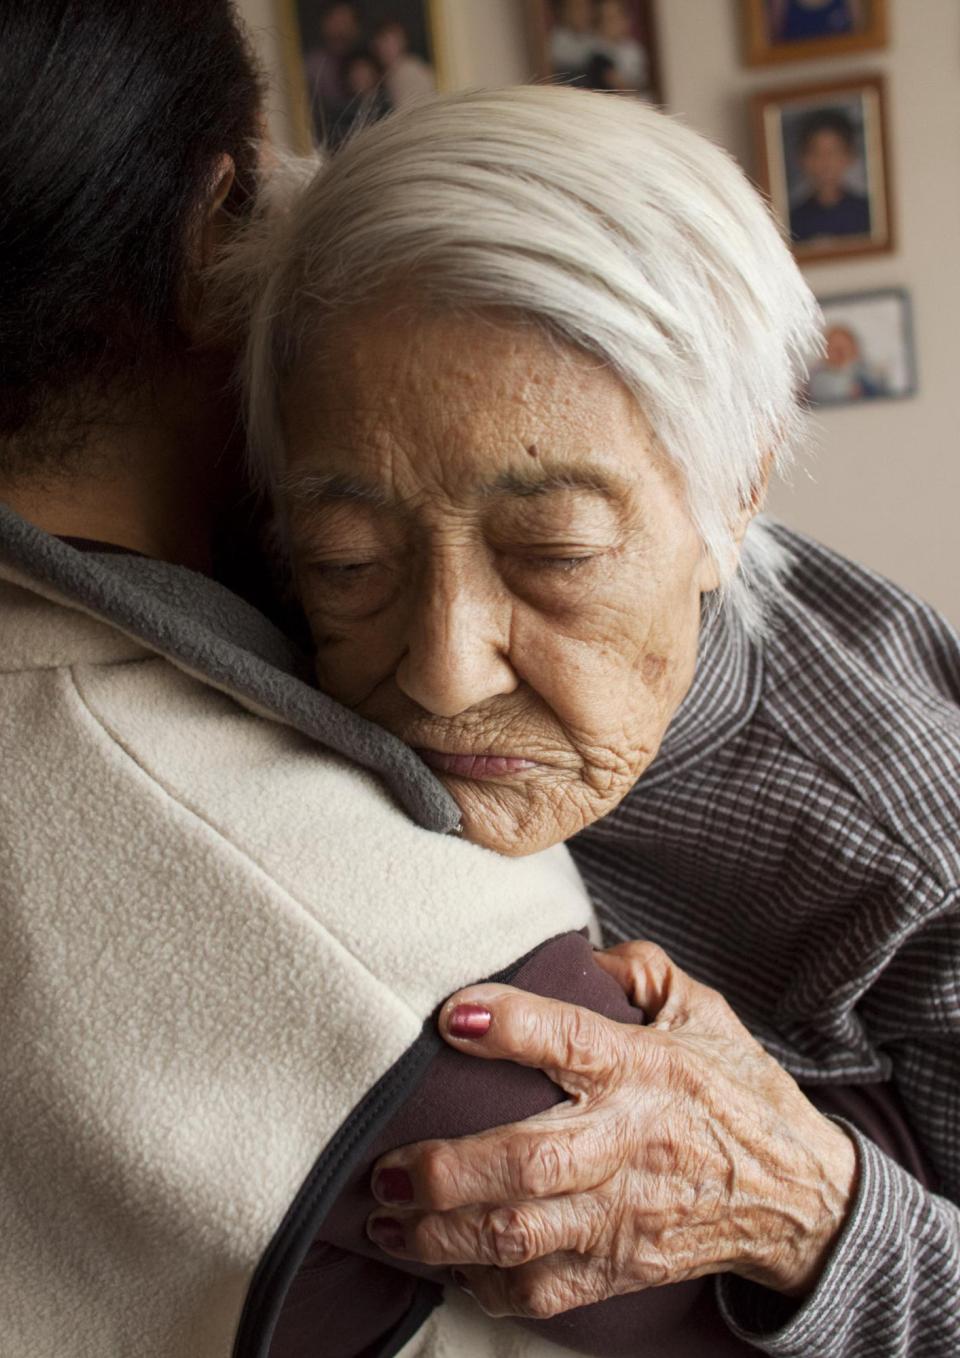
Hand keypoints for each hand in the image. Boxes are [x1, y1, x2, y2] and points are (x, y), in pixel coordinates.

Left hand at [366, 941, 857, 1319]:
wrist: (803, 1197)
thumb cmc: (739, 1093)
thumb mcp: (704, 1012)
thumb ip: (640, 970)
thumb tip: (579, 951)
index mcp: (648, 1069)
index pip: (572, 1041)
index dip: (510, 1026)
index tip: (451, 1016)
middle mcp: (631, 1144)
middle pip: (531, 1162)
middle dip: (448, 1170)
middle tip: (387, 1168)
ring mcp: (625, 1216)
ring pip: (524, 1236)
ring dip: (445, 1236)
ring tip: (388, 1222)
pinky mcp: (623, 1269)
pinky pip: (544, 1290)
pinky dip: (488, 1285)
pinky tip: (445, 1264)